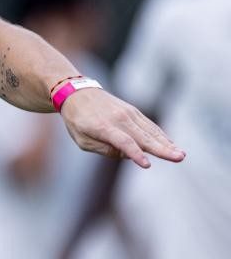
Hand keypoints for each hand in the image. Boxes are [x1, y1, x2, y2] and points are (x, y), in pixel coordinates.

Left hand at [60, 88, 184, 167]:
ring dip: (167, 143)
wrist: (76, 93)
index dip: (135, 154)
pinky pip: (149, 125)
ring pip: (150, 131)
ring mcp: (128, 113)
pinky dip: (161, 135)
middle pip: (143, 137)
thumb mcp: (82, 140)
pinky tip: (171, 145)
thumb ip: (105, 149)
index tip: (147, 165)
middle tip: (179, 158)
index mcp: (102, 127)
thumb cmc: (77, 121)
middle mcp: (118, 119)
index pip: (123, 142)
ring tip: (180, 155)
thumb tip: (129, 154)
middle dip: (162, 149)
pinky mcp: (133, 111)